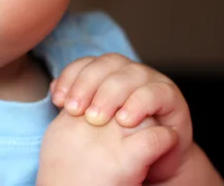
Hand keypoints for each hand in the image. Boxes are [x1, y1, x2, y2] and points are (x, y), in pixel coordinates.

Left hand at [49, 53, 191, 181]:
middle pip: (104, 65)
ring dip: (110, 95)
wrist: (154, 159)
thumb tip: (54, 91)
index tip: (58, 101)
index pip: (84, 63)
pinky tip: (124, 121)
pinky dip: (138, 104)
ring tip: (96, 118)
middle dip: (86, 86)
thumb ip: (76, 104)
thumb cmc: (117, 139)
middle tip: (74, 111)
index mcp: (106, 71)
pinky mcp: (170, 95)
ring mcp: (150, 79)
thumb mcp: (92, 122)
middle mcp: (127, 70)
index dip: (69, 78)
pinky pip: (155, 92)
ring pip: (128, 75)